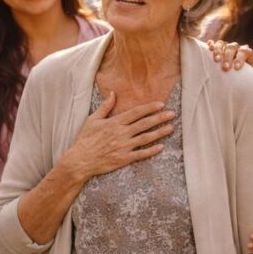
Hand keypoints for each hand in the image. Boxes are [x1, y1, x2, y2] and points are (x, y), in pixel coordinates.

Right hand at [58, 92, 173, 181]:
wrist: (80, 160)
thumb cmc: (85, 139)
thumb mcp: (93, 120)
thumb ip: (105, 106)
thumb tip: (113, 93)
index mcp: (114, 122)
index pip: (136, 112)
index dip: (150, 108)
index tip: (161, 104)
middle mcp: (121, 133)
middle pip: (144, 124)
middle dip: (160, 118)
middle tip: (172, 114)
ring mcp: (123, 146)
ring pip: (146, 138)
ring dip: (160, 133)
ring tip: (171, 128)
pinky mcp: (124, 158)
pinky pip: (141, 154)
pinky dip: (152, 151)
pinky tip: (161, 147)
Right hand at [207, 39, 252, 74]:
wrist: (236, 78)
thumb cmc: (245, 77)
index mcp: (246, 52)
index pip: (245, 51)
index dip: (241, 58)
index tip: (237, 68)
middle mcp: (236, 47)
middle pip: (232, 47)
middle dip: (229, 57)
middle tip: (225, 68)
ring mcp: (225, 46)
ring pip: (222, 44)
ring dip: (219, 50)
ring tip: (216, 60)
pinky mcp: (216, 48)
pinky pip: (214, 43)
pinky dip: (212, 44)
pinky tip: (210, 47)